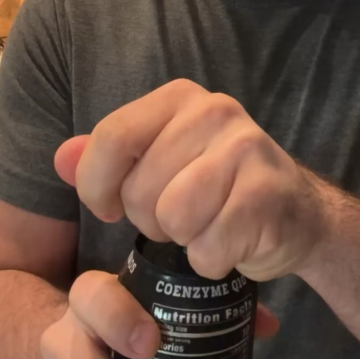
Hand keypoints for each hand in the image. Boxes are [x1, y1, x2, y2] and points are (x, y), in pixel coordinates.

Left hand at [55, 79, 324, 281]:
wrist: (298, 215)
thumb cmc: (218, 189)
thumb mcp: (160, 162)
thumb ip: (108, 157)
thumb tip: (61, 157)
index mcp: (180, 97)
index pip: (111, 138)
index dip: (97, 186)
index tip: (111, 207)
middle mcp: (215, 111)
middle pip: (139, 188)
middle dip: (150, 220)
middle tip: (183, 216)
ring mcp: (246, 149)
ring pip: (172, 218)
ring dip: (184, 240)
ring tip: (207, 226)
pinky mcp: (265, 194)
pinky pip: (208, 248)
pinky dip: (213, 261)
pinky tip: (234, 243)